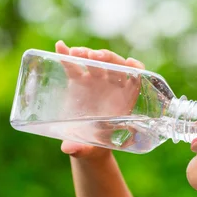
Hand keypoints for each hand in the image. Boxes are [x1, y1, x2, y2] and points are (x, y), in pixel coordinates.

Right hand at [55, 40, 145, 158]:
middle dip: (107, 58)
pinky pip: (74, 65)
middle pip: (114, 65)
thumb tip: (69, 149)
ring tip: (76, 53)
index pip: (136, 77)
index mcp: (124, 100)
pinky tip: (60, 47)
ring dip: (87, 54)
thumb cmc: (94, 146)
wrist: (84, 142)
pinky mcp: (78, 80)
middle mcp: (112, 86)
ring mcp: (94, 81)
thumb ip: (82, 149)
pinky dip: (67, 55)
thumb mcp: (90, 149)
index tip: (130, 63)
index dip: (136, 69)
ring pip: (94, 61)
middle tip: (94, 57)